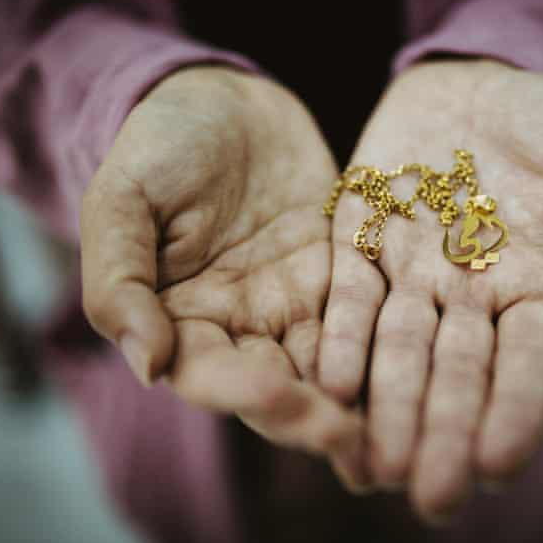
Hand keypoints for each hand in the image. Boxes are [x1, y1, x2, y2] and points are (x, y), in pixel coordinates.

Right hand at [81, 66, 362, 477]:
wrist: (226, 100)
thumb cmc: (160, 142)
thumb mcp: (123, 199)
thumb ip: (119, 280)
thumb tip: (146, 367)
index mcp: (179, 318)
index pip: (208, 374)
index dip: (241, 392)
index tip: (280, 397)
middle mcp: (240, 326)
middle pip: (277, 387)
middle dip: (313, 418)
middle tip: (356, 442)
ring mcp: (294, 304)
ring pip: (329, 368)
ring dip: (361, 401)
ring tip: (401, 430)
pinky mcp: (341, 278)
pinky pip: (368, 319)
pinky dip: (389, 347)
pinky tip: (424, 369)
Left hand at [318, 60, 542, 520]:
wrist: (474, 83)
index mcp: (532, 288)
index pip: (529, 360)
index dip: (517, 409)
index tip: (500, 464)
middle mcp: (469, 295)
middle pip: (456, 372)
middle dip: (442, 433)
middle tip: (429, 499)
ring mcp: (411, 272)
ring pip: (399, 347)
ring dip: (387, 404)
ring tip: (373, 465)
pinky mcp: (359, 240)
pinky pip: (349, 296)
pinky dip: (341, 337)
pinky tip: (330, 380)